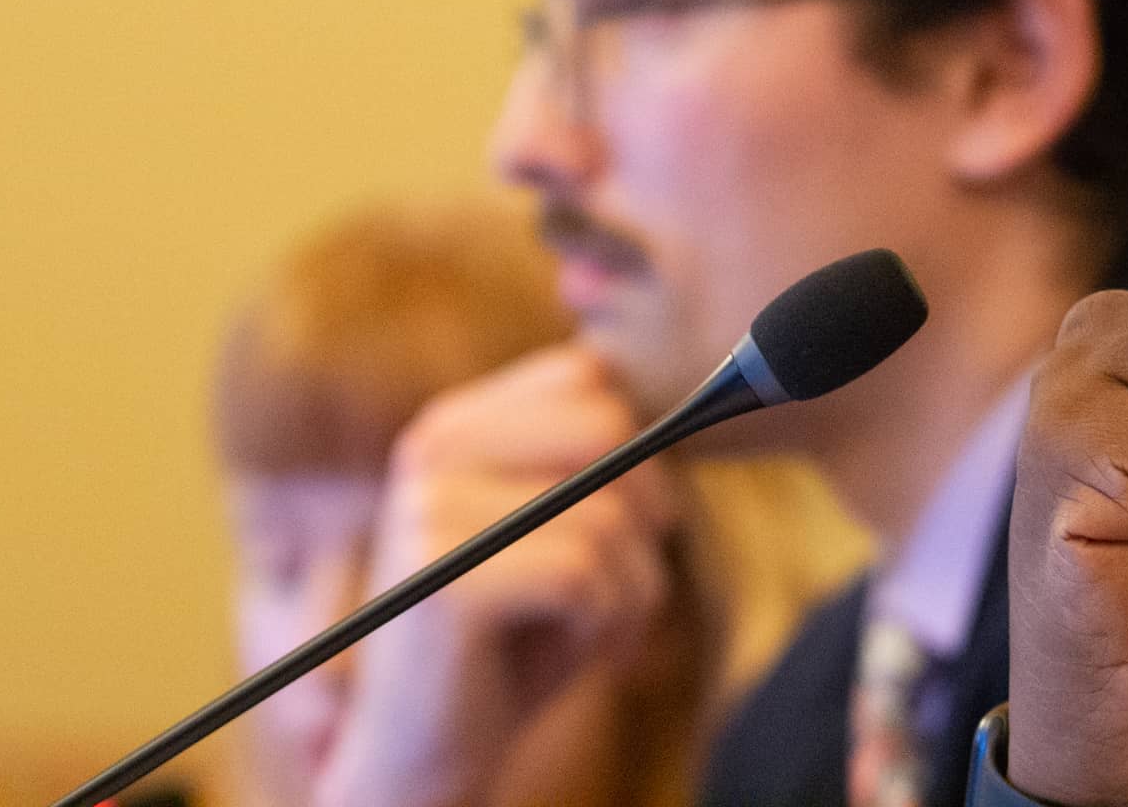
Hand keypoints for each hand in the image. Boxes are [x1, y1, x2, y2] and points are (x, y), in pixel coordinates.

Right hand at [315, 344, 682, 806]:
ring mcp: (429, 513)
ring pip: (606, 515)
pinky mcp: (446, 584)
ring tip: (601, 629)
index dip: (638, 446)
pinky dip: (610, 625)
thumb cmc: (513, 639)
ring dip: (634, 589)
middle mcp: (430, 452)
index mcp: (453, 427)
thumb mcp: (561, 531)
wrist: (428, 753)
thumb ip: (601, 461)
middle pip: (605, 429)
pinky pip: (584, 577)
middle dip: (645, 516)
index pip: (586, 374)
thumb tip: (698, 395)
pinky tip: (585, 655)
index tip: (627, 519)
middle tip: (627, 582)